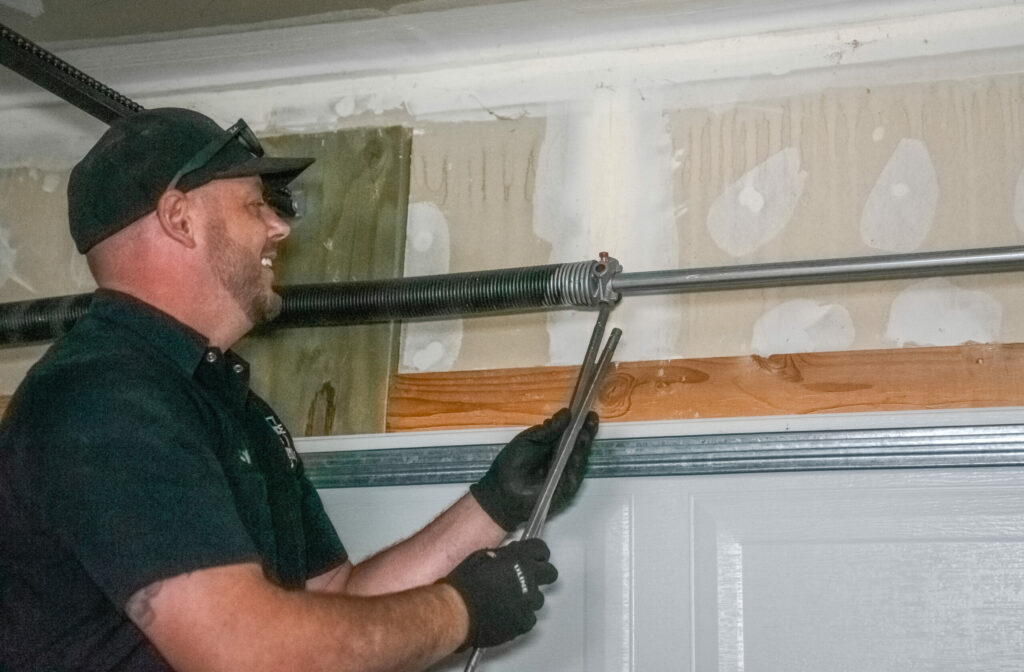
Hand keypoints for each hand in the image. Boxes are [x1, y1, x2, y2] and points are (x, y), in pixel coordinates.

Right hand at [445, 539, 557, 648]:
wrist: (458, 610)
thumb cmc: (464, 584)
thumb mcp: (481, 557)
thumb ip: (502, 556)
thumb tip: (507, 557)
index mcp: (519, 558)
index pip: (541, 550)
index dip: (537, 554)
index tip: (534, 558)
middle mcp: (529, 578)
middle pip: (550, 573)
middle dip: (542, 574)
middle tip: (530, 578)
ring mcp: (528, 601)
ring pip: (538, 598)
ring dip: (528, 598)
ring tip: (510, 601)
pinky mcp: (524, 621)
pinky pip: (529, 618)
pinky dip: (520, 617)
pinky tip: (507, 615)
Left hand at [470, 408, 597, 530]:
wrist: (501, 492)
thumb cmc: (511, 466)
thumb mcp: (529, 441)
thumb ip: (549, 430)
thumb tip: (566, 414)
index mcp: (553, 448)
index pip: (570, 436)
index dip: (579, 425)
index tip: (588, 413)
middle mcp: (562, 460)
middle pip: (578, 446)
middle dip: (586, 432)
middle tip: (591, 418)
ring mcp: (565, 475)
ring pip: (580, 458)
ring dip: (584, 443)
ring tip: (587, 428)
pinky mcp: (567, 489)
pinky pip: (576, 472)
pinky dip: (578, 459)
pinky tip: (580, 446)